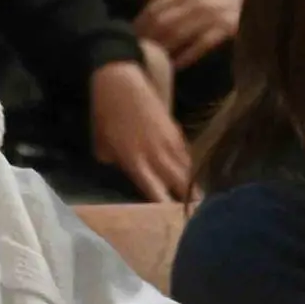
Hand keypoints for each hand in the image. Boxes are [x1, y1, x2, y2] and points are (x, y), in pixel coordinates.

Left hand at [91, 58, 193, 201]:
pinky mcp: (176, 131)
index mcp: (135, 162)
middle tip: (198, 215)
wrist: (120, 84)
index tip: (171, 219)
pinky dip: (191, 166)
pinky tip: (195, 175)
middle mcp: (156, 156)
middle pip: (180, 184)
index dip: (165, 206)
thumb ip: (114, 161)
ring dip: (194, 185)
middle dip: (189, 200)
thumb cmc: (105, 115)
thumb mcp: (101, 144)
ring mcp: (169, 143)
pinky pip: (187, 155)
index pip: (156, 192)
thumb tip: (123, 170)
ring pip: (188, 170)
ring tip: (203, 202)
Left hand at [129, 0, 244, 70]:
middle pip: (163, 23)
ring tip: (152, 61)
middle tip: (138, 53)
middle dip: (148, 39)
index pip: (154, 8)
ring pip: (179, 35)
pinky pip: (201, 45)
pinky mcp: (226, 28)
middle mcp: (196, 1)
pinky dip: (187, 56)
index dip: (140, 24)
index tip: (130, 37)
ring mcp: (211, 15)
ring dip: (163, 49)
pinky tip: (176, 66)